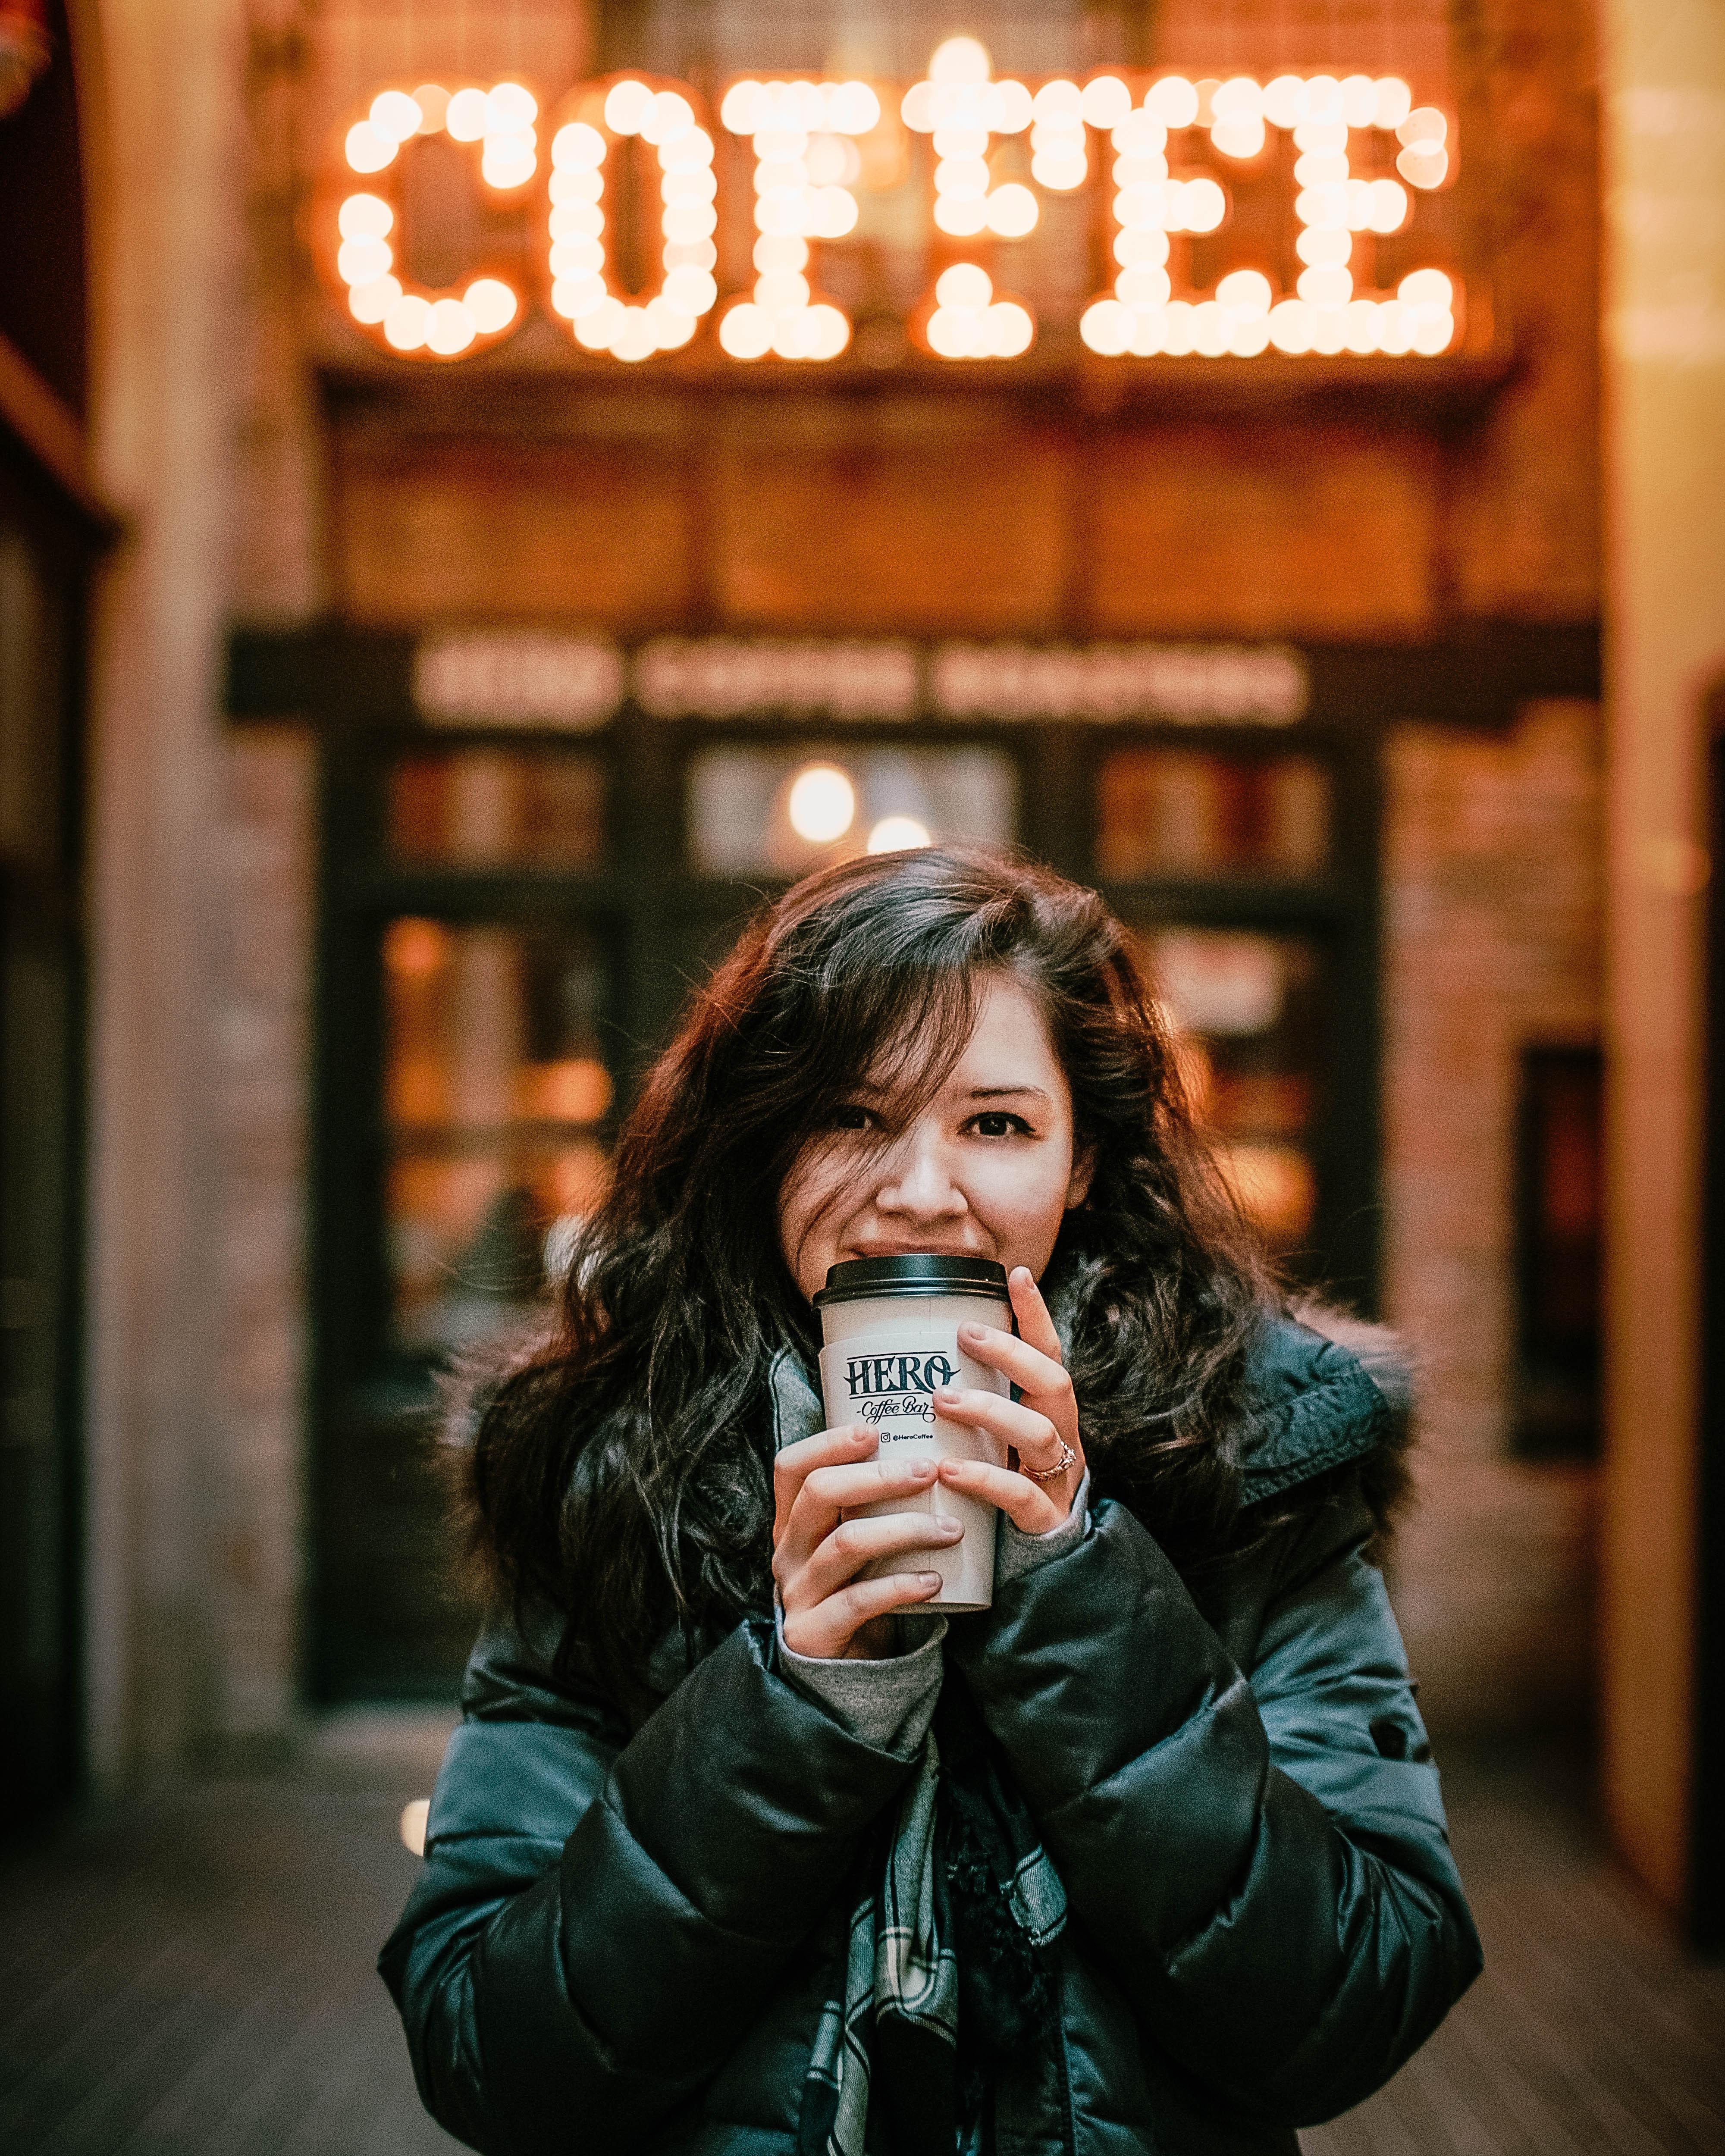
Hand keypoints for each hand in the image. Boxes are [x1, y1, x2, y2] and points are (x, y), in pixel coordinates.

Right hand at [771, 1425, 962, 1659]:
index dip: (828, 1443)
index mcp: (792, 1522)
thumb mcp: (854, 1542)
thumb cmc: (859, 1590)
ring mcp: (798, 1592)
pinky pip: (860, 1600)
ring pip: (846, 1543)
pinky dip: (901, 1586)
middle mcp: (788, 1552)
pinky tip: (934, 1579)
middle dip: (878, 1476)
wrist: (841, 1672)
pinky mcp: (815, 1631)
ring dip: (905, 1529)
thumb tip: (935, 1450)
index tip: (875, 1430)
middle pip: (820, 1493)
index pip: (791, 1467)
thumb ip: (872, 1507)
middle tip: (929, 1471)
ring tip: (951, 1529)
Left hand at [932, 1266, 1085, 1534]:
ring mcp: (1057, 1481)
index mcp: (1048, 1415)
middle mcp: (1061, 1440)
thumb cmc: (1000, 1494)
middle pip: (1053, 1384)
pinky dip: (983, 1478)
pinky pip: (1020, 1496)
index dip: (1036, 1315)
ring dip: (990, 1410)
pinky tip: (948, 1470)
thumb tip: (907, 1366)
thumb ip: (968, 1408)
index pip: (1049, 1355)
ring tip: (943, 1400)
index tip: (1016, 1274)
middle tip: (963, 1335)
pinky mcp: (1043, 1522)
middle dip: (1010, 1354)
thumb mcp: (990, 1443)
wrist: (1039, 1573)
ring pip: (1040, 1434)